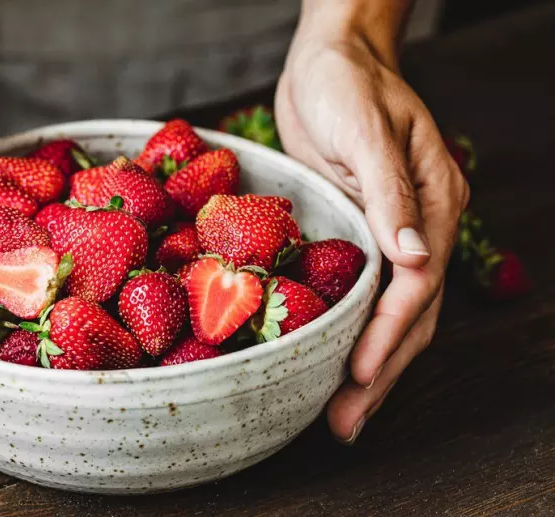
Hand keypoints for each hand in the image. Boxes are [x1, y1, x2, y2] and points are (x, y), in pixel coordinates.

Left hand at [275, 4, 468, 442]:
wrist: (329, 61)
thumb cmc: (345, 84)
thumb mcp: (365, 129)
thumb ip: (390, 191)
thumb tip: (413, 259)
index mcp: (433, 202)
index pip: (416, 285)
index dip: (388, 334)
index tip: (359, 373)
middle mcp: (419, 226)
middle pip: (411, 315)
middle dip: (381, 371)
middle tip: (345, 423)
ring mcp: (392, 233)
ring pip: (392, 314)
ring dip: (370, 365)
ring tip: (342, 414)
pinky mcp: (360, 232)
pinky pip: (364, 294)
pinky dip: (352, 332)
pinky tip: (332, 361)